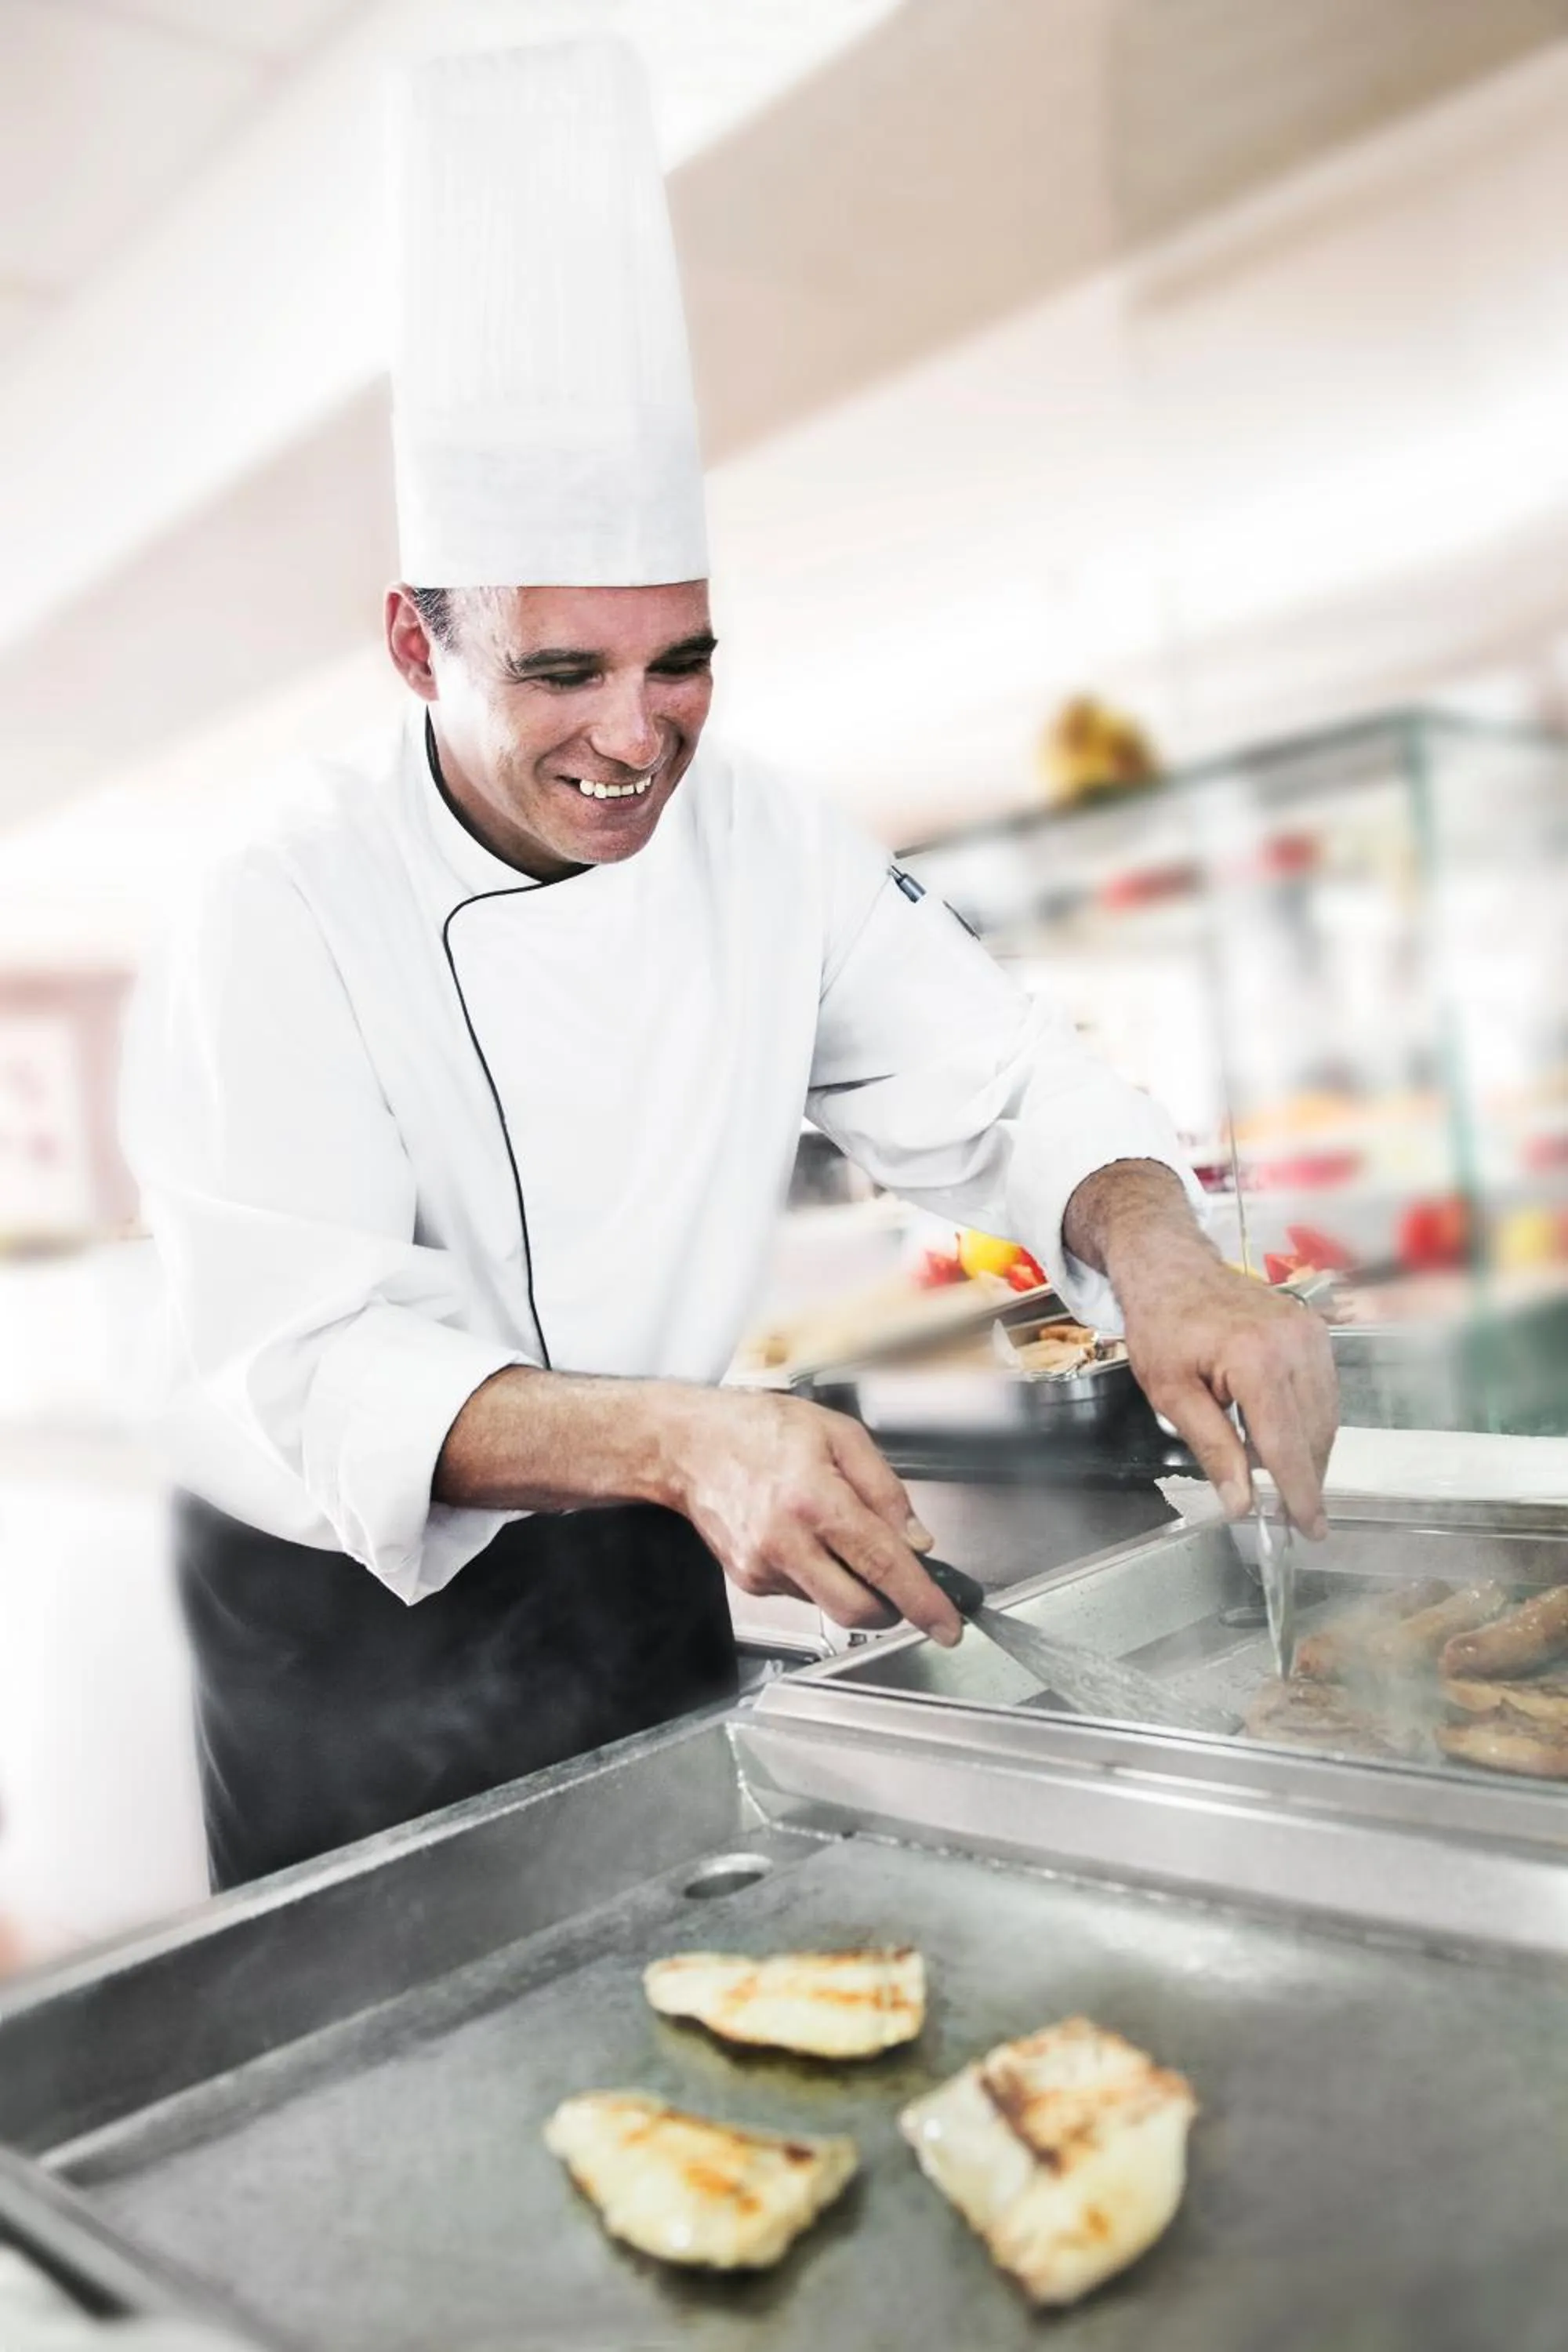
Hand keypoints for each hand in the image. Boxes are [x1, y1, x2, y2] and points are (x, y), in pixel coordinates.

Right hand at [660, 1387, 963, 1644]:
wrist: (688, 1445)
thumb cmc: (760, 1430)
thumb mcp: (840, 1435)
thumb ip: (886, 1489)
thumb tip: (918, 1540)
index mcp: (815, 1500)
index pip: (883, 1564)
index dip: (922, 1601)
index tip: (948, 1626)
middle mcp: (786, 1542)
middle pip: (857, 1609)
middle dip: (892, 1608)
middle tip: (903, 1584)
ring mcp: (763, 1567)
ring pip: (830, 1604)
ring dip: (851, 1584)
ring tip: (833, 1533)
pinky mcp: (748, 1581)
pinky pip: (802, 1594)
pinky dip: (819, 1576)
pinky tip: (804, 1537)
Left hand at [1119, 1247, 1338, 1536]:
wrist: (1172, 1268)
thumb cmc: (1162, 1325)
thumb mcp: (1171, 1394)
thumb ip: (1212, 1448)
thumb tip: (1240, 1502)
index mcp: (1255, 1359)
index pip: (1285, 1444)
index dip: (1299, 1493)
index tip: (1310, 1528)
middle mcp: (1293, 1344)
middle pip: (1312, 1434)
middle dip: (1305, 1478)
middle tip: (1293, 1515)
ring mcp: (1310, 1334)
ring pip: (1325, 1416)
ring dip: (1308, 1453)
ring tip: (1280, 1477)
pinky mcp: (1314, 1330)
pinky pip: (1324, 1392)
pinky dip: (1308, 1423)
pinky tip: (1281, 1437)